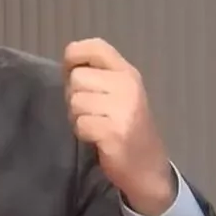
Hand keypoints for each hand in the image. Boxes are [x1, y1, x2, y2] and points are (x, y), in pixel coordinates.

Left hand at [64, 38, 173, 215]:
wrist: (148, 168)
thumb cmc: (126, 128)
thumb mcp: (118, 94)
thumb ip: (97, 76)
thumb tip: (67, 65)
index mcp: (127, 73)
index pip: (95, 46)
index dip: (74, 56)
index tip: (72, 73)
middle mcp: (127, 86)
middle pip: (77, 77)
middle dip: (74, 96)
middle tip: (90, 111)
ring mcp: (123, 109)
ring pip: (75, 101)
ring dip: (77, 117)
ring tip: (95, 125)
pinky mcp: (114, 132)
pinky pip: (80, 123)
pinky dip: (82, 133)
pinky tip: (97, 138)